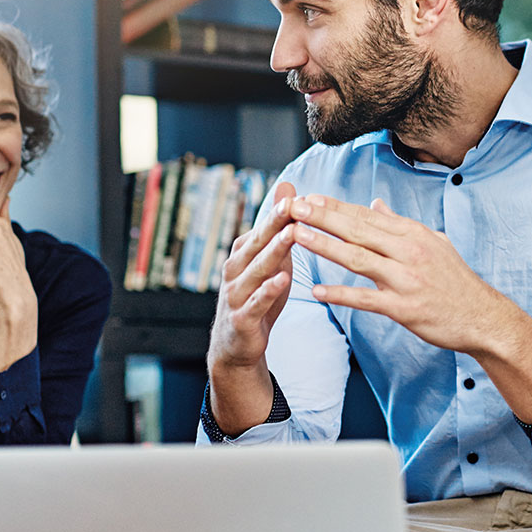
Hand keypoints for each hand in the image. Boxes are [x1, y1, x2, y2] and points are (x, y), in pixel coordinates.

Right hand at [208, 181, 297, 370]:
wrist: (235, 345)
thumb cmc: (256, 296)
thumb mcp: (268, 259)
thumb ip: (277, 227)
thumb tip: (288, 186)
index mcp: (242, 254)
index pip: (262, 229)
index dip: (279, 213)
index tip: (296, 195)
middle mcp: (234, 270)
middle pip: (257, 243)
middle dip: (274, 223)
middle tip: (292, 204)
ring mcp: (236, 294)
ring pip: (257, 269)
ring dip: (274, 251)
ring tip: (292, 234)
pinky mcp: (242, 318)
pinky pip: (256, 302)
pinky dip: (268, 290)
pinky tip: (282, 280)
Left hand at [284, 194, 509, 353]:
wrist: (484, 318)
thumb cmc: (455, 280)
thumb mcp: (433, 242)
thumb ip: (400, 224)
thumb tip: (376, 203)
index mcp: (413, 234)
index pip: (366, 216)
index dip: (335, 206)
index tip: (308, 197)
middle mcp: (408, 252)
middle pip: (357, 231)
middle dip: (322, 217)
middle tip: (293, 207)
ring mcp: (406, 280)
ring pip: (358, 259)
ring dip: (325, 246)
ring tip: (296, 236)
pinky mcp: (405, 308)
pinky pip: (366, 300)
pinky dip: (341, 294)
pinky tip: (317, 291)